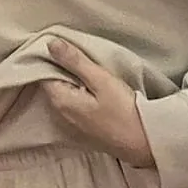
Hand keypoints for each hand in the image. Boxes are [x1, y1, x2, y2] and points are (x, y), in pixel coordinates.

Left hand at [39, 37, 155, 168]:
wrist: (144, 143)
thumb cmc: (124, 111)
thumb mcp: (101, 80)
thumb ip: (75, 62)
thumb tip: (51, 44)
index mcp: (60, 101)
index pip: (43, 74)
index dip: (52, 58)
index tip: (66, 47)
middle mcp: (59, 115)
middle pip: (53, 84)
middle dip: (62, 69)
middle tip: (80, 54)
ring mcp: (70, 125)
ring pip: (64, 94)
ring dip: (72, 82)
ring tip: (88, 69)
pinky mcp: (81, 130)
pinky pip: (73, 106)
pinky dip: (79, 95)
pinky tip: (93, 89)